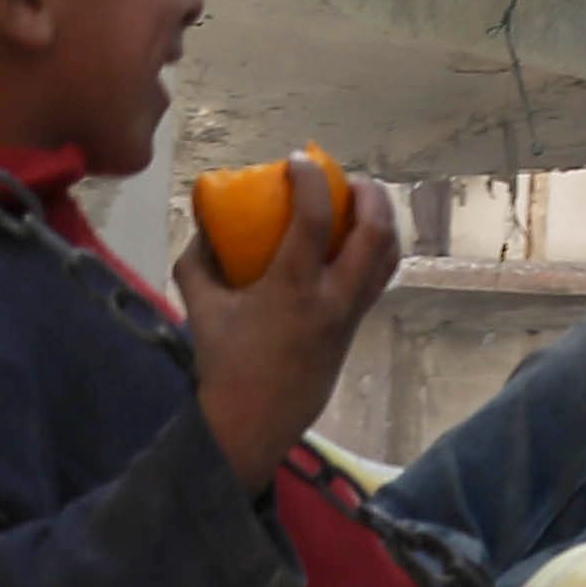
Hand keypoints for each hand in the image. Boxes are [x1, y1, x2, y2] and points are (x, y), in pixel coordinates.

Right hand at [181, 163, 400, 487]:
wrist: (253, 425)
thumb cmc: (223, 366)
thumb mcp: (200, 309)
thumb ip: (198, 261)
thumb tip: (205, 226)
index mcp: (293, 288)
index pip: (314, 218)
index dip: (311, 180)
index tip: (298, 161)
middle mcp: (332, 299)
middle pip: (374, 232)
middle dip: (370, 194)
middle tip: (349, 180)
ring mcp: (348, 316)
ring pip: (387, 258)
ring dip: (382, 221)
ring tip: (363, 204)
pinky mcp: (353, 331)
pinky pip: (377, 280)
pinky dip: (374, 252)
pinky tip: (355, 243)